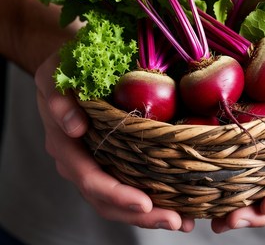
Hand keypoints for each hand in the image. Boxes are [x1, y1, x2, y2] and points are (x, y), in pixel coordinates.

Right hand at [34, 53, 194, 231]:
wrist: (69, 69)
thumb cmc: (64, 70)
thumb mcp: (53, 76)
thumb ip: (59, 99)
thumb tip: (75, 127)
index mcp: (65, 146)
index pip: (90, 179)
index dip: (116, 194)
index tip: (144, 203)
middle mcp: (80, 162)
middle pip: (108, 200)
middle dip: (141, 214)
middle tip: (176, 220)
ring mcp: (96, 163)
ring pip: (119, 200)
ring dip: (150, 214)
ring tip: (183, 220)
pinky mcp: (111, 158)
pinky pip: (128, 184)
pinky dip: (151, 197)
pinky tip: (177, 202)